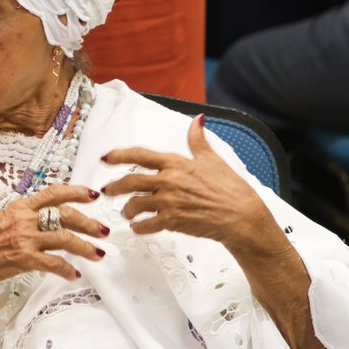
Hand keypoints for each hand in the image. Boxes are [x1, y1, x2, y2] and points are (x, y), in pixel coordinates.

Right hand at [0, 184, 107, 288]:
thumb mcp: (2, 219)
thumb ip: (24, 218)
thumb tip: (42, 220)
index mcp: (20, 207)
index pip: (53, 193)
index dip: (76, 192)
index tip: (92, 194)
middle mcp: (25, 219)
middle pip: (66, 216)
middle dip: (89, 223)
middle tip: (103, 230)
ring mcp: (25, 239)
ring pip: (65, 239)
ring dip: (86, 247)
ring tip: (97, 254)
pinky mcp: (24, 259)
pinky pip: (54, 264)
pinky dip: (67, 270)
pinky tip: (73, 275)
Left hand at [100, 115, 276, 249]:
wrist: (242, 216)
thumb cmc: (230, 189)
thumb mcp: (213, 159)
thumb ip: (198, 140)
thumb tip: (198, 120)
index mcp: (176, 163)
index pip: (140, 155)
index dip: (118, 155)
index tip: (106, 158)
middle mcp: (169, 181)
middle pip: (130, 181)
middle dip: (114, 187)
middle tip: (107, 191)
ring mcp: (169, 202)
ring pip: (135, 204)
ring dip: (127, 210)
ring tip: (126, 213)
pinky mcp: (173, 221)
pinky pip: (146, 225)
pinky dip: (139, 227)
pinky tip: (139, 227)